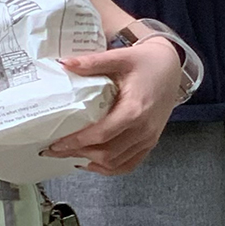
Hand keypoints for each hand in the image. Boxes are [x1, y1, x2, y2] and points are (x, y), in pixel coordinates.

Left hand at [43, 36, 183, 175]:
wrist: (171, 67)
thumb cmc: (146, 62)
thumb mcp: (120, 57)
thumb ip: (93, 62)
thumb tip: (64, 63)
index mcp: (134, 110)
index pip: (101, 134)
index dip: (76, 142)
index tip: (55, 144)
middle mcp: (143, 129)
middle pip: (107, 153)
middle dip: (77, 154)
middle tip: (53, 150)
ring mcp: (148, 139)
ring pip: (116, 163)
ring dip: (90, 162)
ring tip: (67, 154)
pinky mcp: (150, 142)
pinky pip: (129, 164)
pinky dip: (109, 168)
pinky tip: (90, 162)